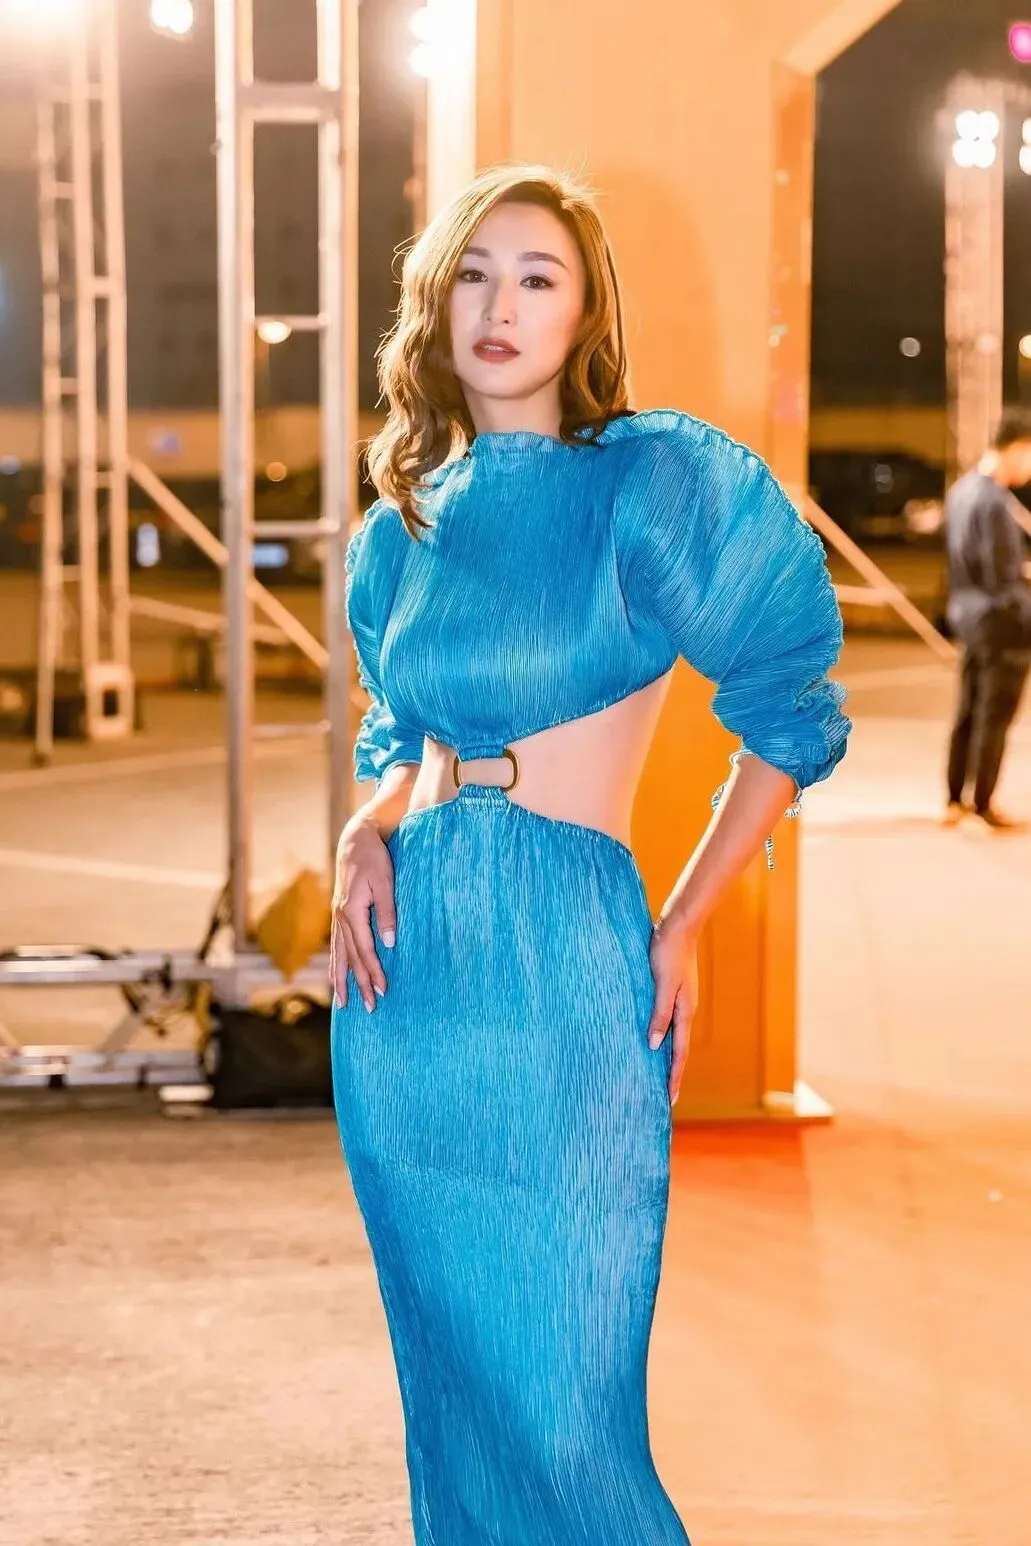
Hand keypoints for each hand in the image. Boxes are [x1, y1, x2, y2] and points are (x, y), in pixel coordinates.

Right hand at [329, 815, 397, 1012]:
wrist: (356, 840)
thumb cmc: (375, 859)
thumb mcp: (386, 883)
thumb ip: (387, 913)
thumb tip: (389, 943)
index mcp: (352, 911)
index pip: (365, 950)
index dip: (374, 972)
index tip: (384, 990)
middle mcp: (341, 917)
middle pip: (350, 958)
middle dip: (359, 984)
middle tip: (369, 1008)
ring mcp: (337, 916)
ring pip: (339, 955)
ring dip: (342, 980)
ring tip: (344, 1003)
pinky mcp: (339, 914)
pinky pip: (336, 946)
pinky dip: (336, 964)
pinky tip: (336, 977)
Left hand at [645, 914, 699, 1104]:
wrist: (679, 925)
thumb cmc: (668, 951)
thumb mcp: (662, 984)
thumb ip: (659, 1014)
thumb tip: (653, 1045)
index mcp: (685, 1012)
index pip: (679, 1053)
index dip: (673, 1077)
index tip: (669, 1100)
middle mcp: (684, 1010)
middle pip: (678, 1049)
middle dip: (671, 1073)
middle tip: (664, 1097)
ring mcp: (679, 1001)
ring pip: (672, 1036)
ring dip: (665, 1056)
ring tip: (656, 1075)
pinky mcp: (671, 991)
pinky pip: (666, 1021)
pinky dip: (661, 1036)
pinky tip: (651, 1039)